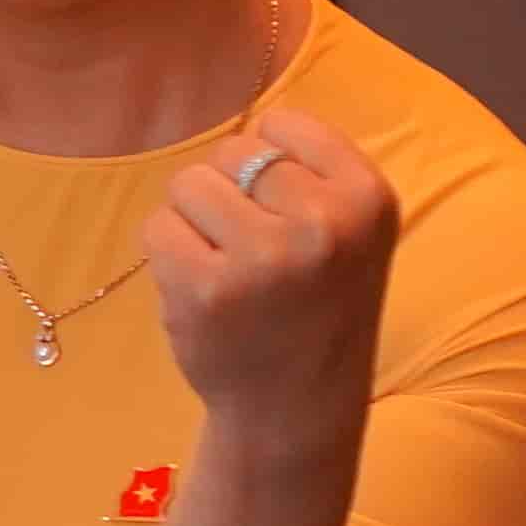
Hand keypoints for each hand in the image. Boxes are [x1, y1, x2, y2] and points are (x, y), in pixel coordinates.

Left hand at [144, 106, 399, 459]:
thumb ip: (309, 170)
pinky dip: (168, 254)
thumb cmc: (315, 304)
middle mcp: (324, 224)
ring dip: (193, 221)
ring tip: (230, 269)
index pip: (282, 124)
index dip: (268, 162)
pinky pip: (157, 228)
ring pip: (187, 184)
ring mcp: (263, 258)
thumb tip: (248, 120)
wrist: (297, 404)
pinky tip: (204, 292)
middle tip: (257, 253)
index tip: (287, 210)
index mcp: (368, 198)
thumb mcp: (349, 229)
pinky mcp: (205, 288)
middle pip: (231, 152)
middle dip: (229, 194)